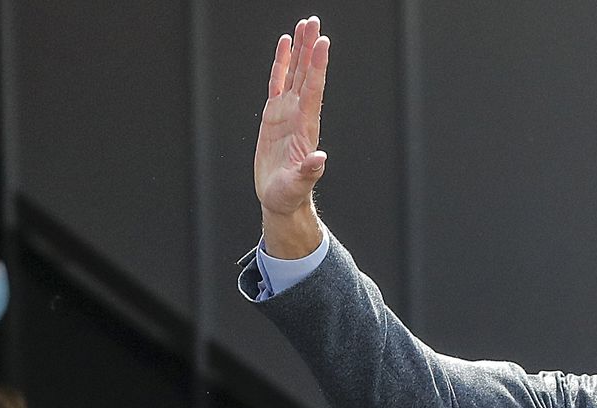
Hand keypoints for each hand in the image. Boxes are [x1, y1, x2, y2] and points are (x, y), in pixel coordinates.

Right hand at [254, 17, 329, 255]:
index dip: (317, 66)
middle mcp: (299, 114)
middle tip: (314, 21)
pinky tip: (284, 45)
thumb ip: (309, 171)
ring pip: (294, 73)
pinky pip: (277, 83)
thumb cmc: (290, 194)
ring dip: (299, 50)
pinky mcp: (273, 115)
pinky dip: (281, 64)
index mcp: (306, 127)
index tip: (322, 42)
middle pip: (306, 74)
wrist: (280, 198)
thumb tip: (320, 159)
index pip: (313, 89)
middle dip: (310, 47)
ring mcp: (287, 112)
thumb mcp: (298, 184)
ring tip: (303, 25)